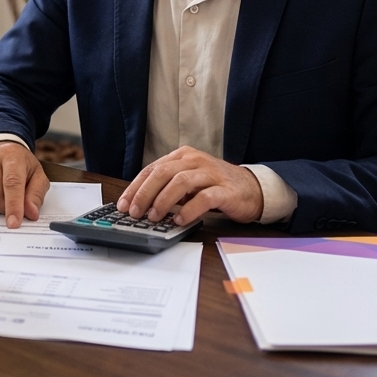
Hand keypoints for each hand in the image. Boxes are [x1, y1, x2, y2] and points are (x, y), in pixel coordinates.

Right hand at [0, 140, 49, 228]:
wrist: (0, 151)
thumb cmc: (19, 166)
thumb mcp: (36, 176)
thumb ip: (36, 195)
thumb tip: (30, 213)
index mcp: (11, 155)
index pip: (12, 182)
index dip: (13, 205)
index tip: (14, 223)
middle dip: (3, 208)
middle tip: (10, 207)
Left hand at [117, 146, 261, 225]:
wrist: (252, 190)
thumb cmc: (215, 186)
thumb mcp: (188, 182)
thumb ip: (167, 187)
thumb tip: (140, 204)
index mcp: (183, 156)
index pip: (152, 169)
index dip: (135, 187)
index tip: (123, 204)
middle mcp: (195, 161)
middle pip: (163, 173)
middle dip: (145, 193)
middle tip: (135, 212)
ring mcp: (211, 174)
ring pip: (181, 182)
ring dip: (164, 200)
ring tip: (154, 217)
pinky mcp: (225, 190)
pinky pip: (204, 198)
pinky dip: (189, 209)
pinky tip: (180, 219)